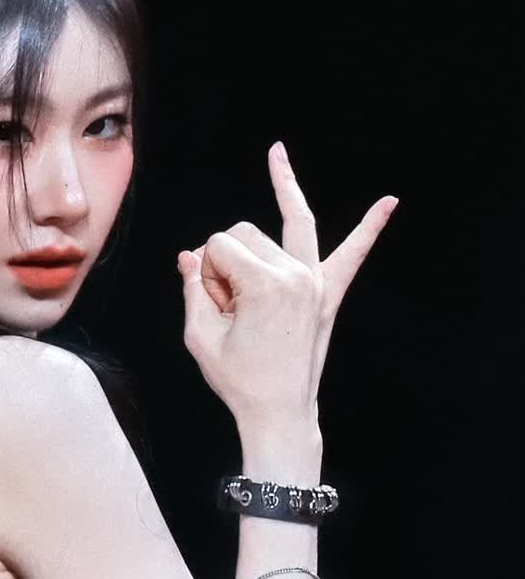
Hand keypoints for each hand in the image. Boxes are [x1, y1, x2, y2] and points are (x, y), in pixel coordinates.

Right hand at [177, 142, 397, 424]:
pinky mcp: (329, 295)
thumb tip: (189, 257)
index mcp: (265, 285)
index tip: (210, 304)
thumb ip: (192, 289)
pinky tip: (390, 202)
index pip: (220, 244)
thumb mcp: (200, 336)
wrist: (278, 412)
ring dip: (261, 238)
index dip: (205, 271)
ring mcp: (317, 283)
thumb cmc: (239, 379)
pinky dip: (370, 228)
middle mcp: (296, 275)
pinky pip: (353, 255)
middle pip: (247, 231)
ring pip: (288, 225)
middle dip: (226, 261)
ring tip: (273, 165)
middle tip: (224, 305)